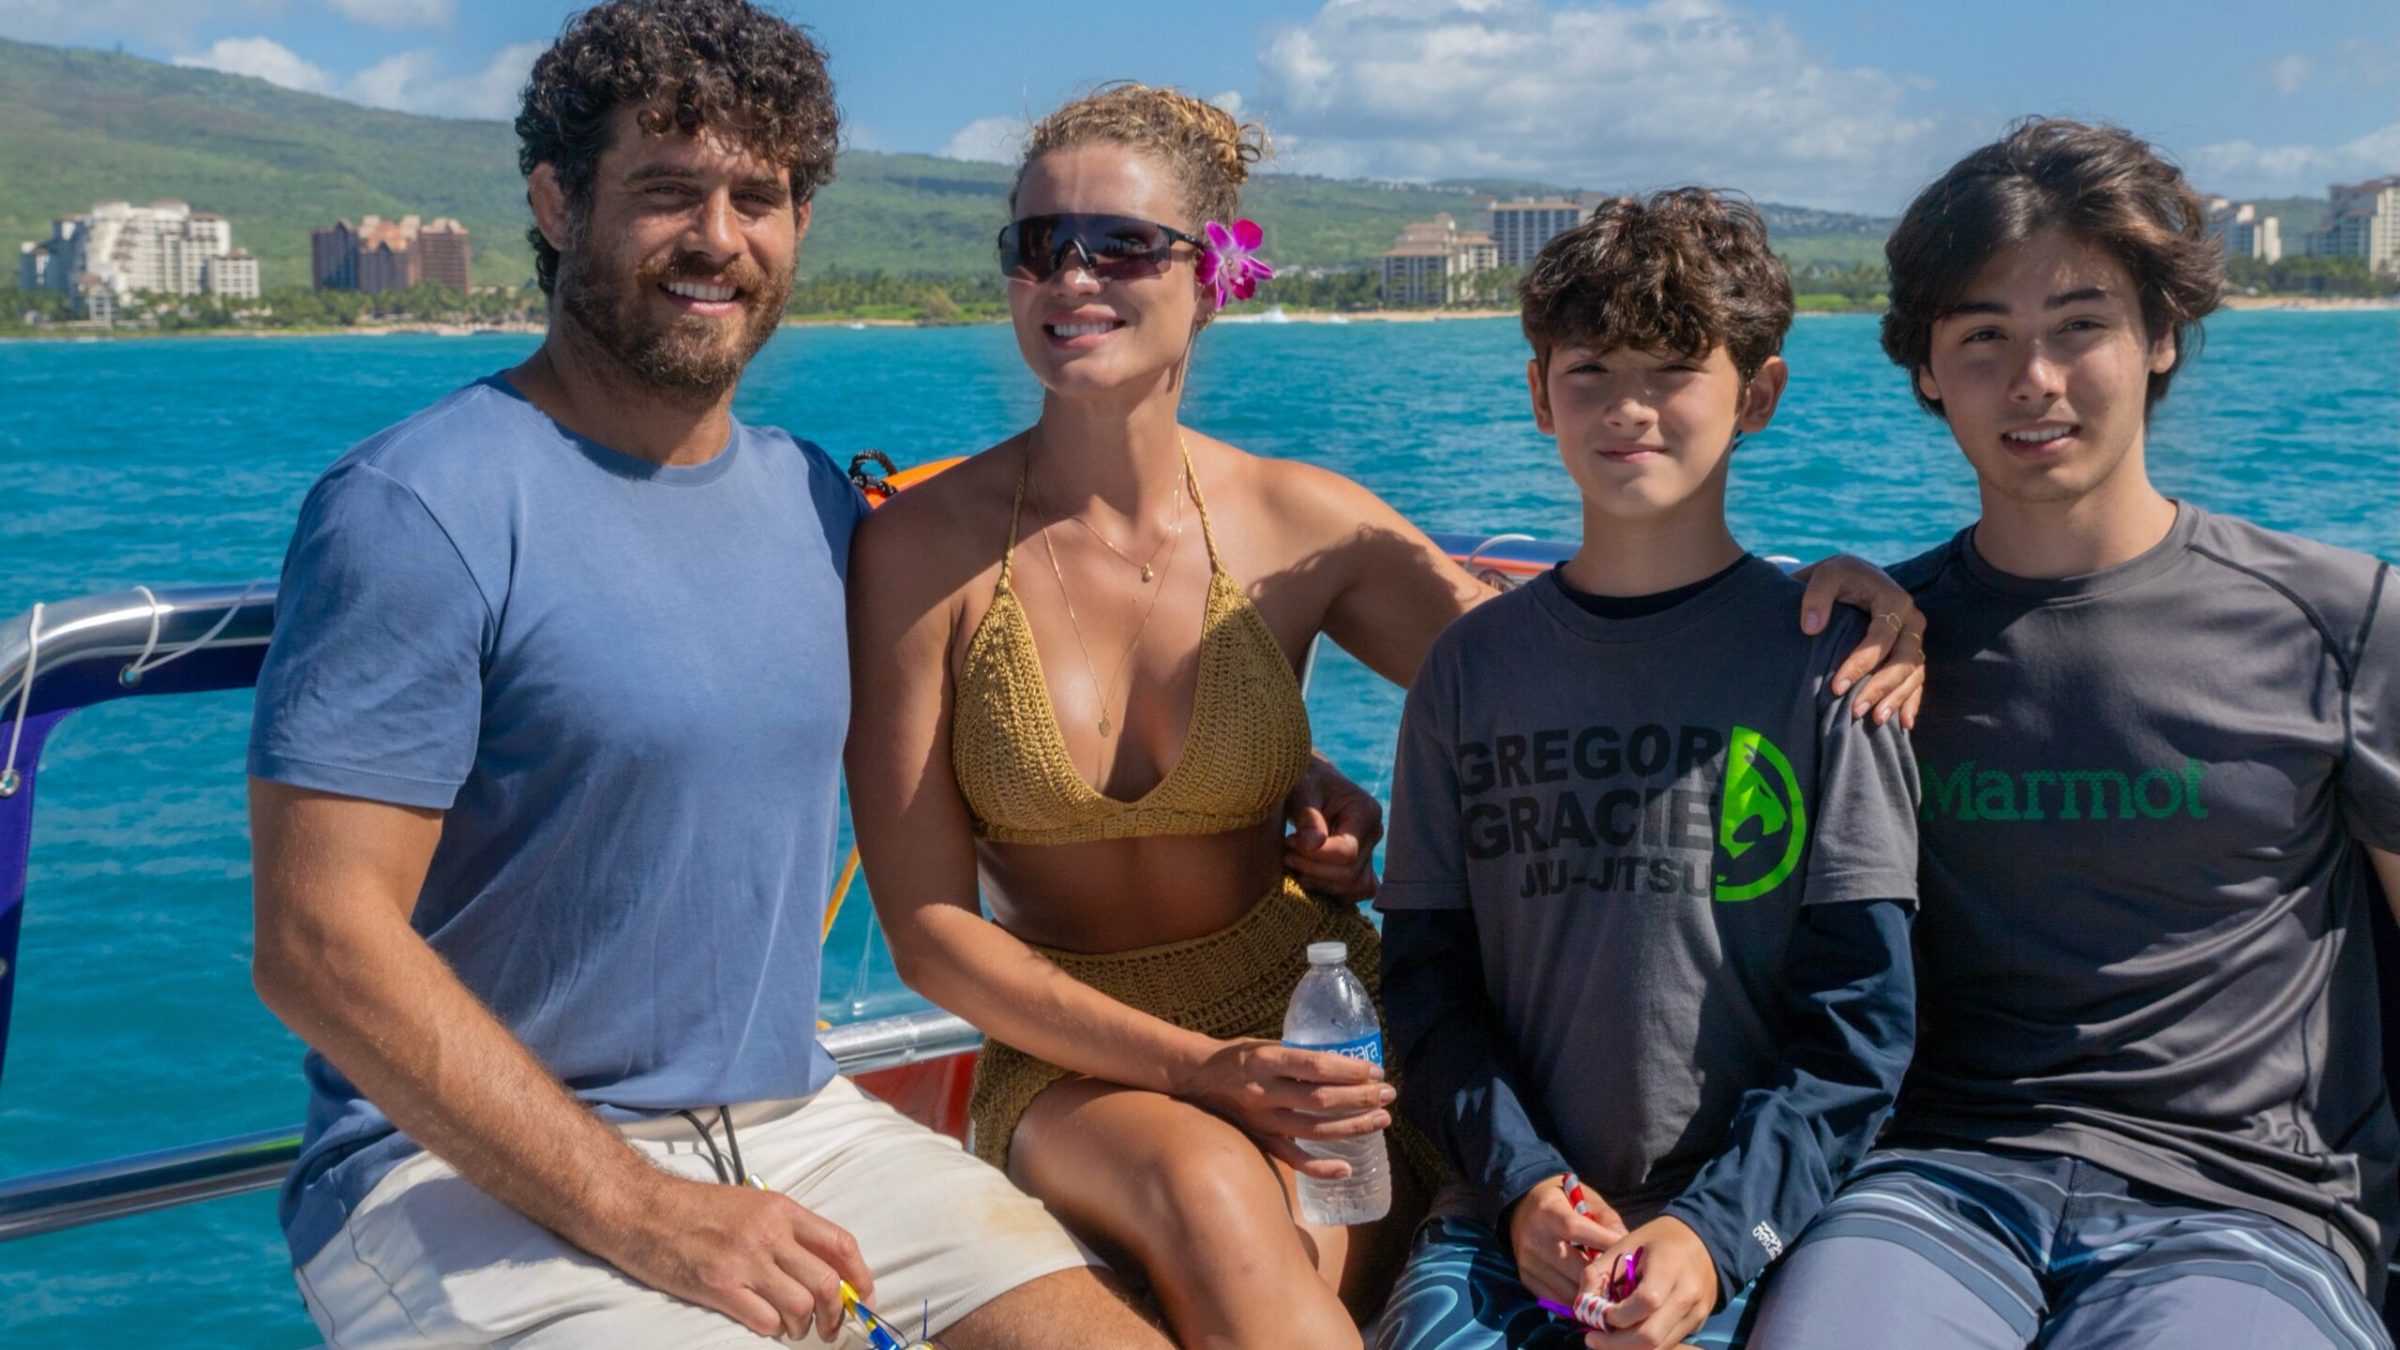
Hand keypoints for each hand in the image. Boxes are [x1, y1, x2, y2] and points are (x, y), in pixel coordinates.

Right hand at [593, 1172, 875, 1341]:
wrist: (643, 1209)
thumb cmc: (695, 1208)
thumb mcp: (751, 1204)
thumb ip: (786, 1229)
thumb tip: (824, 1263)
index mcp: (782, 1210)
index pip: (841, 1244)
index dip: (861, 1275)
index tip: (863, 1295)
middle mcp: (769, 1234)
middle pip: (827, 1282)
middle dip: (835, 1313)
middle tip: (829, 1326)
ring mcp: (745, 1261)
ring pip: (801, 1306)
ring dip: (803, 1325)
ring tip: (793, 1327)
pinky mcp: (719, 1287)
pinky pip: (765, 1320)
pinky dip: (772, 1329)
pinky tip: (765, 1323)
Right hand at [1180, 1038, 1393, 1176]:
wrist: (1196, 1078)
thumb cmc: (1239, 1057)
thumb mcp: (1265, 1045)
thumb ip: (1299, 1057)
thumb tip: (1346, 1064)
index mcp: (1265, 1060)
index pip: (1315, 1066)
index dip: (1349, 1070)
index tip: (1375, 1070)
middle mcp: (1264, 1092)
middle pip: (1320, 1100)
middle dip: (1359, 1098)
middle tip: (1388, 1094)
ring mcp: (1262, 1121)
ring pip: (1314, 1130)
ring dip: (1352, 1127)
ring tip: (1381, 1120)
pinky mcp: (1260, 1141)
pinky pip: (1293, 1159)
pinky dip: (1321, 1168)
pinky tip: (1348, 1168)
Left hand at [1283, 753, 1385, 899]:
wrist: (1306, 783)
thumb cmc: (1302, 782)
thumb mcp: (1301, 792)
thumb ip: (1307, 817)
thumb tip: (1314, 844)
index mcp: (1366, 812)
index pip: (1347, 852)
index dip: (1315, 856)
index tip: (1289, 842)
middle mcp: (1373, 834)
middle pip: (1350, 874)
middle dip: (1313, 870)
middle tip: (1287, 855)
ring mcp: (1369, 853)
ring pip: (1354, 888)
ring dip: (1320, 884)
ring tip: (1294, 865)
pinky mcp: (1360, 866)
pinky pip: (1354, 893)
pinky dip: (1330, 891)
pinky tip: (1307, 877)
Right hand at [1507, 1174, 1626, 1305]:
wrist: (1522, 1206)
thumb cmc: (1563, 1201)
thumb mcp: (1586, 1199)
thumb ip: (1607, 1220)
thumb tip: (1627, 1245)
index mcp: (1549, 1213)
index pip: (1577, 1230)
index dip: (1605, 1243)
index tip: (1630, 1253)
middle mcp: (1534, 1238)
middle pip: (1575, 1267)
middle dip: (1603, 1276)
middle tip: (1625, 1282)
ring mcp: (1528, 1261)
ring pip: (1567, 1289)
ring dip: (1591, 1293)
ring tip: (1610, 1292)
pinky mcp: (1526, 1277)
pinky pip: (1554, 1299)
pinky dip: (1575, 1302)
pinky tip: (1588, 1295)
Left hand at [1585, 1216, 1717, 1349]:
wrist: (1700, 1242)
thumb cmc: (1656, 1240)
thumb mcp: (1623, 1244)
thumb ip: (1597, 1273)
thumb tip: (1581, 1307)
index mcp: (1669, 1267)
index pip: (1645, 1302)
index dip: (1616, 1315)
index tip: (1598, 1315)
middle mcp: (1688, 1294)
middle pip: (1652, 1337)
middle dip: (1616, 1345)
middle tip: (1593, 1340)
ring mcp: (1697, 1313)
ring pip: (1659, 1348)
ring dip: (1628, 1349)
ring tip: (1607, 1339)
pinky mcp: (1698, 1324)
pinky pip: (1668, 1344)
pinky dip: (1644, 1346)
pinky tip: (1629, 1334)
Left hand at [1793, 555, 1926, 728]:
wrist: (1852, 576)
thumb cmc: (1837, 577)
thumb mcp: (1825, 575)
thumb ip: (1815, 596)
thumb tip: (1811, 628)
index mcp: (1894, 599)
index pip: (1881, 637)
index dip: (1860, 663)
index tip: (1836, 686)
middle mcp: (1911, 620)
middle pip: (1904, 658)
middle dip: (1881, 686)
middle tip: (1856, 710)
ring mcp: (1914, 638)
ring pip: (1914, 672)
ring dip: (1897, 698)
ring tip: (1876, 720)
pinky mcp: (1911, 652)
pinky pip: (1918, 679)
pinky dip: (1912, 700)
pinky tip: (1904, 724)